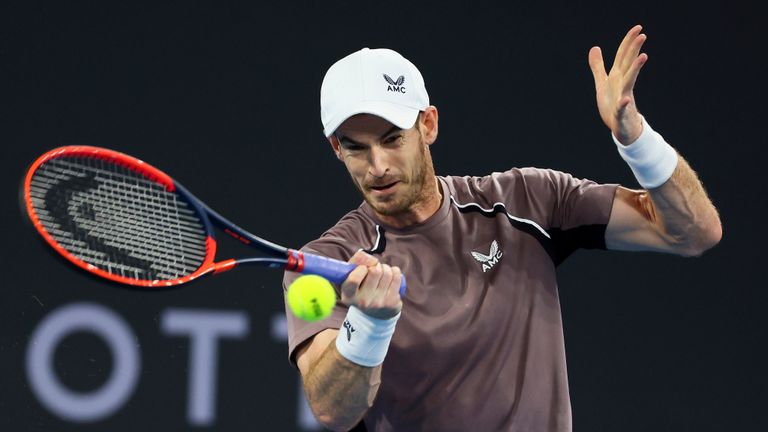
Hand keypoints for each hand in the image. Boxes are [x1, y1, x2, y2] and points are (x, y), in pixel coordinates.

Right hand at [340, 250, 402, 319]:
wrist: (376, 313)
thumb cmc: (361, 288)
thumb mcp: (351, 276)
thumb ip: (356, 261)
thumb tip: (370, 258)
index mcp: (348, 296)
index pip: (354, 279)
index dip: (361, 268)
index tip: (363, 268)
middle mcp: (363, 302)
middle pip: (374, 271)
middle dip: (376, 265)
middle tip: (375, 270)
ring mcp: (378, 303)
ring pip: (387, 272)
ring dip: (385, 268)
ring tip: (382, 273)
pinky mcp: (392, 302)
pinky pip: (396, 276)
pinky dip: (395, 271)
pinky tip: (391, 276)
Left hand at [588, 25, 648, 143]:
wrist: (621, 128)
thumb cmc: (612, 104)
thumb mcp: (602, 83)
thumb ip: (598, 66)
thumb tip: (594, 47)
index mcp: (617, 77)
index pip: (623, 56)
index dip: (629, 41)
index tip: (638, 27)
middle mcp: (622, 85)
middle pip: (628, 65)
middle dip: (634, 50)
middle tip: (643, 35)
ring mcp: (623, 98)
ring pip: (629, 82)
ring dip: (635, 69)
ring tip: (643, 56)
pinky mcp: (620, 113)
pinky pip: (621, 108)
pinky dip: (622, 104)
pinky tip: (624, 100)